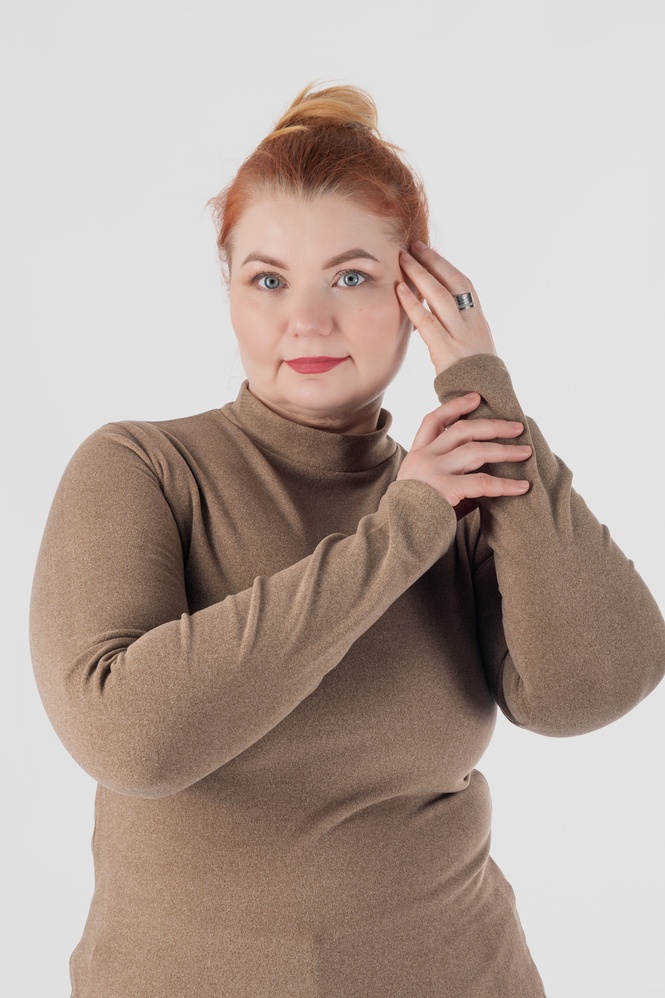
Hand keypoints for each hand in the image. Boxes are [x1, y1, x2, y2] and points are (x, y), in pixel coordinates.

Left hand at [396, 242, 495, 374]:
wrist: (487, 401)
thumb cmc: (476, 379)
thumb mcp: (474, 348)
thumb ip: (459, 329)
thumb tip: (439, 313)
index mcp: (479, 321)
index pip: (464, 284)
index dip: (446, 266)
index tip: (429, 252)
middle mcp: (472, 323)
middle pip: (453, 283)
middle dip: (432, 262)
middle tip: (413, 246)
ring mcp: (461, 336)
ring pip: (440, 297)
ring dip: (420, 275)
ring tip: (402, 259)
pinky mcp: (447, 351)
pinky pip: (427, 322)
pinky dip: (413, 304)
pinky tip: (399, 290)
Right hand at [396, 393, 530, 518]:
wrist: (396, 539)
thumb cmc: (415, 519)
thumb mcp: (425, 489)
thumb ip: (448, 476)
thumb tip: (482, 477)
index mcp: (416, 455)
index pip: (434, 420)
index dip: (456, 406)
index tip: (476, 398)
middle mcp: (423, 458)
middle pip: (462, 429)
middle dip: (493, 425)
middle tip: (517, 427)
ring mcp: (432, 472)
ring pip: (476, 450)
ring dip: (504, 450)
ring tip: (525, 453)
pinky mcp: (444, 490)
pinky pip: (483, 483)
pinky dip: (506, 485)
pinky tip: (522, 487)